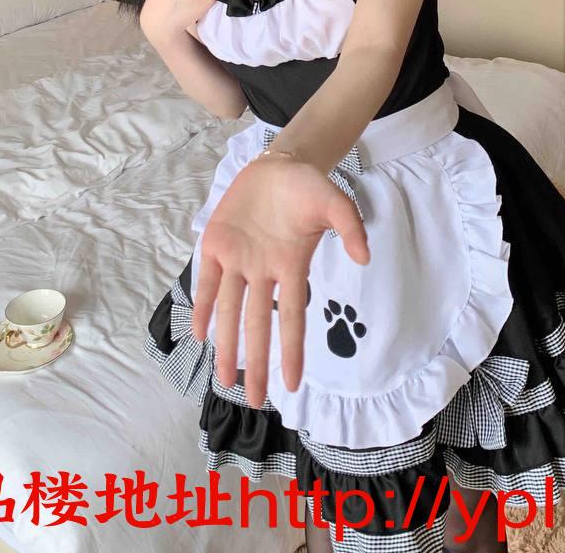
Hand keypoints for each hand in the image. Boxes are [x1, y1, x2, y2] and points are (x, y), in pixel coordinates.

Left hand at [191, 153, 369, 408]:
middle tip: (253, 401)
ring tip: (224, 378)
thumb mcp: (335, 202)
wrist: (279, 164)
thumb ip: (350, 226)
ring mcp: (237, 259)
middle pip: (257, 324)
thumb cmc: (308, 188)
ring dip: (226, 343)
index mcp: (291, 266)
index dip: (291, 351)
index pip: (292, 318)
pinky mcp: (216, 244)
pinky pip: (208, 280)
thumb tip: (365, 257)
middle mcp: (263, 271)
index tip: (291, 385)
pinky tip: (200, 332)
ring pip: (230, 308)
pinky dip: (204, 305)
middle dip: (256, 361)